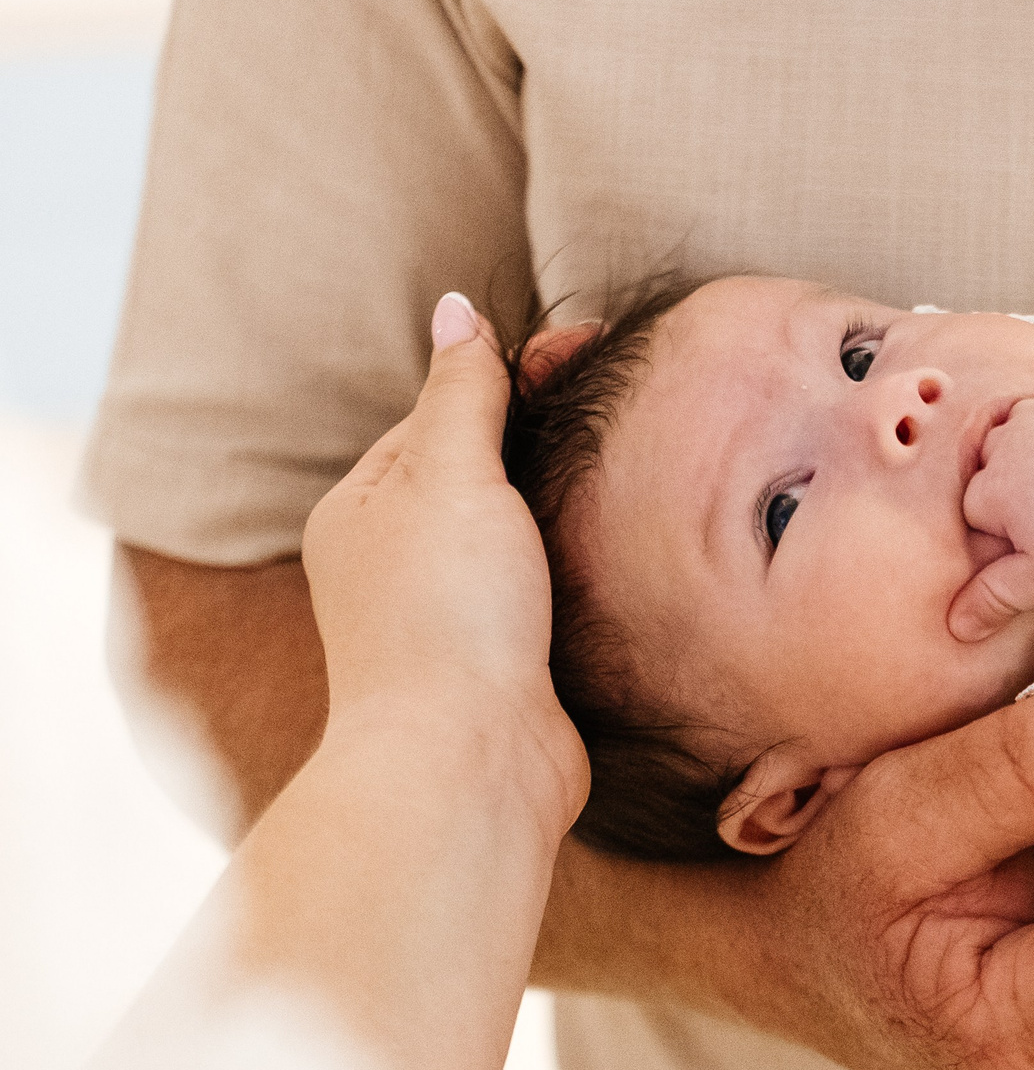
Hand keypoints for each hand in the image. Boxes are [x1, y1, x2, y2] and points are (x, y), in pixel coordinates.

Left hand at [300, 292, 586, 834]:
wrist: (471, 761)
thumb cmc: (448, 616)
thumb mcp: (451, 477)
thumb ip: (463, 392)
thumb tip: (454, 308)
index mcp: (365, 506)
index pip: (446, 409)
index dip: (518, 371)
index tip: (597, 342)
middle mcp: (398, 558)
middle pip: (480, 467)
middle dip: (543, 431)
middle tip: (625, 393)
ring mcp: (452, 612)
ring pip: (516, 529)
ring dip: (565, 499)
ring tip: (631, 462)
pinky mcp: (504, 659)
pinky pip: (544, 585)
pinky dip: (577, 559)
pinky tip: (617, 546)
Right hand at [951, 391, 1033, 640]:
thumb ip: (994, 597)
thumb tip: (958, 625)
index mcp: (992, 488)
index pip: (974, 512)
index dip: (998, 534)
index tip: (1030, 549)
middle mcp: (1012, 442)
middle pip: (989, 464)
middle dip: (1008, 488)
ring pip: (1020, 429)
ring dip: (1031, 451)